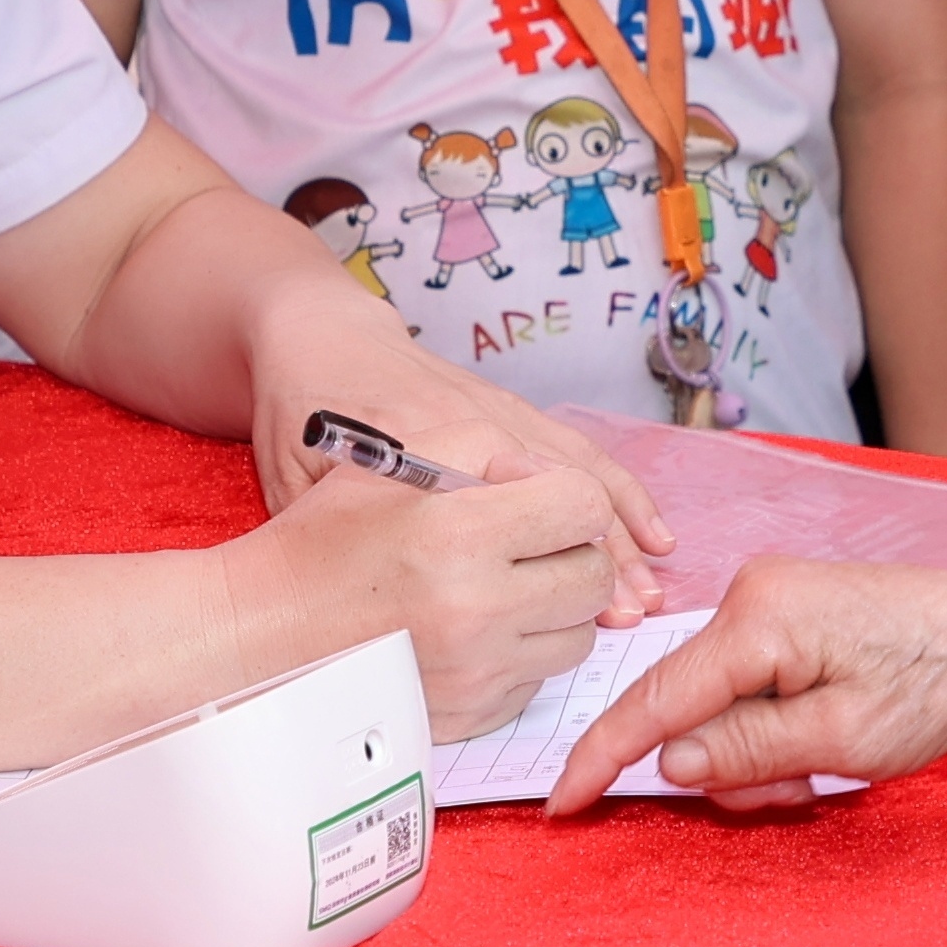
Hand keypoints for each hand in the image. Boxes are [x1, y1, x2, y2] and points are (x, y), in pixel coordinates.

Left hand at [246, 300, 667, 623]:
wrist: (318, 331)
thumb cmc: (300, 410)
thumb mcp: (295, 478)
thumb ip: (333, 534)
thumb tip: (373, 601)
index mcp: (417, 446)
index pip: (489, 508)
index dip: (535, 562)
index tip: (567, 609)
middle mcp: (472, 425)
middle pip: (551, 493)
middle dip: (595, 556)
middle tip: (626, 614)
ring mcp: (499, 413)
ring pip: (577, 474)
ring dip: (619, 532)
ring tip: (650, 588)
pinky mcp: (511, 409)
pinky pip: (579, 451)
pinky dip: (619, 491)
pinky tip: (650, 531)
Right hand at [264, 460, 627, 739]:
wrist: (270, 628)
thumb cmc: (331, 536)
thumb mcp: (400, 458)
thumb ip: (490, 448)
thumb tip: (551, 481)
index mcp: (462, 536)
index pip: (585, 507)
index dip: (566, 495)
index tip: (536, 500)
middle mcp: (477, 612)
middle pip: (595, 579)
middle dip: (570, 553)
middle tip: (524, 546)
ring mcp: (477, 674)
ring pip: (578, 637)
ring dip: (552, 608)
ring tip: (497, 588)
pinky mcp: (472, 716)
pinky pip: (538, 681)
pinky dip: (520, 654)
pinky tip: (474, 632)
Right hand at [547, 558, 946, 813]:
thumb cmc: (937, 682)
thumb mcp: (842, 739)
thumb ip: (745, 751)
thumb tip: (666, 762)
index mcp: (756, 618)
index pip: (653, 699)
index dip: (602, 758)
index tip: (561, 804)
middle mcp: (748, 595)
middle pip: (688, 711)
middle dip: (729, 767)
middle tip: (804, 789)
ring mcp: (766, 600)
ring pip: (717, 708)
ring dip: (758, 754)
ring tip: (827, 762)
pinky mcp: (784, 614)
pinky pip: (745, 688)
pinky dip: (771, 728)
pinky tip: (822, 737)